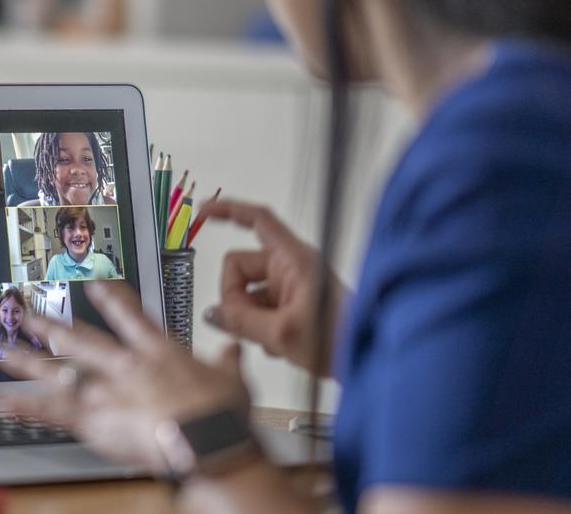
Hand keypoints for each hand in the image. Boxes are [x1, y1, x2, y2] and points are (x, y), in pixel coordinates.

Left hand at [0, 281, 249, 474]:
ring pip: (59, 371)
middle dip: (53, 326)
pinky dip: (27, 407)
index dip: (110, 296)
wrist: (205, 443)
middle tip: (28, 314)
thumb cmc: (220, 416)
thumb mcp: (232, 382)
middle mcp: (125, 365)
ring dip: (30, 360)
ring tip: (5, 351)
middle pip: (81, 339)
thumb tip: (232, 351)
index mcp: (158, 350)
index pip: (130, 315)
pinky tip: (5, 400)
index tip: (94, 284)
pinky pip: (53, 413)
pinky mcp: (95, 421)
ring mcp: (106, 391)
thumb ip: (227, 363)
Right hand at [194, 197, 349, 376]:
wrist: (366, 358)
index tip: (204, 211)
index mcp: (294, 259)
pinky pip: (260, 308)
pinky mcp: (292, 303)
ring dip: (250, 319)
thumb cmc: (341, 340)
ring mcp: (291, 286)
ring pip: (247, 293)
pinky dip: (261, 328)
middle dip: (235, 299)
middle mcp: (291, 267)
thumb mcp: (281, 334)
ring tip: (272, 341)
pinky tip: (279, 346)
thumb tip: (212, 314)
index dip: (228, 211)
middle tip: (248, 327)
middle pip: (240, 267)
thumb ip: (240, 323)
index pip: (257, 220)